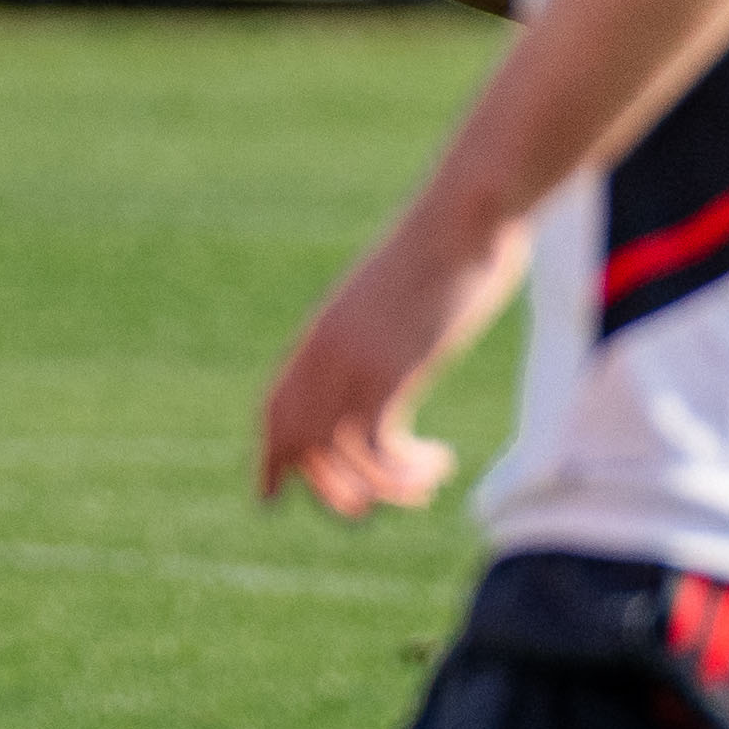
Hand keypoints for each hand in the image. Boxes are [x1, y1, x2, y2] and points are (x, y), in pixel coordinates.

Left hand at [256, 204, 508, 518]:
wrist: (462, 220)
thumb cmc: (444, 250)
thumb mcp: (396, 299)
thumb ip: (381, 332)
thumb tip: (393, 356)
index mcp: (321, 333)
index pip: (276, 405)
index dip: (271, 455)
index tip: (266, 496)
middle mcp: (324, 354)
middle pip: (297, 442)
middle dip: (327, 488)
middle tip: (366, 508)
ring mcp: (352, 364)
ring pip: (335, 457)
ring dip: (380, 487)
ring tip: (423, 483)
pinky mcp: (388, 372)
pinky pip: (377, 450)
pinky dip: (405, 472)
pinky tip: (440, 461)